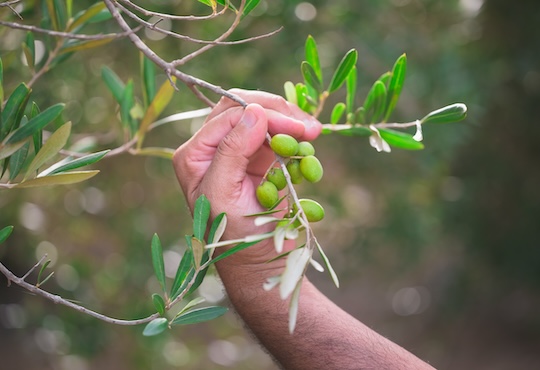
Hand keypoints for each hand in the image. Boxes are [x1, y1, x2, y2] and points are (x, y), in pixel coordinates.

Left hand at [172, 89, 320, 272]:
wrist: (258, 262)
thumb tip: (255, 111)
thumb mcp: (224, 195)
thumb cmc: (234, 237)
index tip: (298, 129)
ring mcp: (237, 150)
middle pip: (245, 107)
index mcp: (195, 154)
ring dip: (291, 122)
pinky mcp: (259, 158)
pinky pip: (277, 135)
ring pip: (263, 116)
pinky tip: (308, 146)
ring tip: (314, 133)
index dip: (265, 114)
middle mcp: (213, 148)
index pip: (229, 115)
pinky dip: (294, 137)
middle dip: (279, 113)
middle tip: (310, 129)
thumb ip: (232, 151)